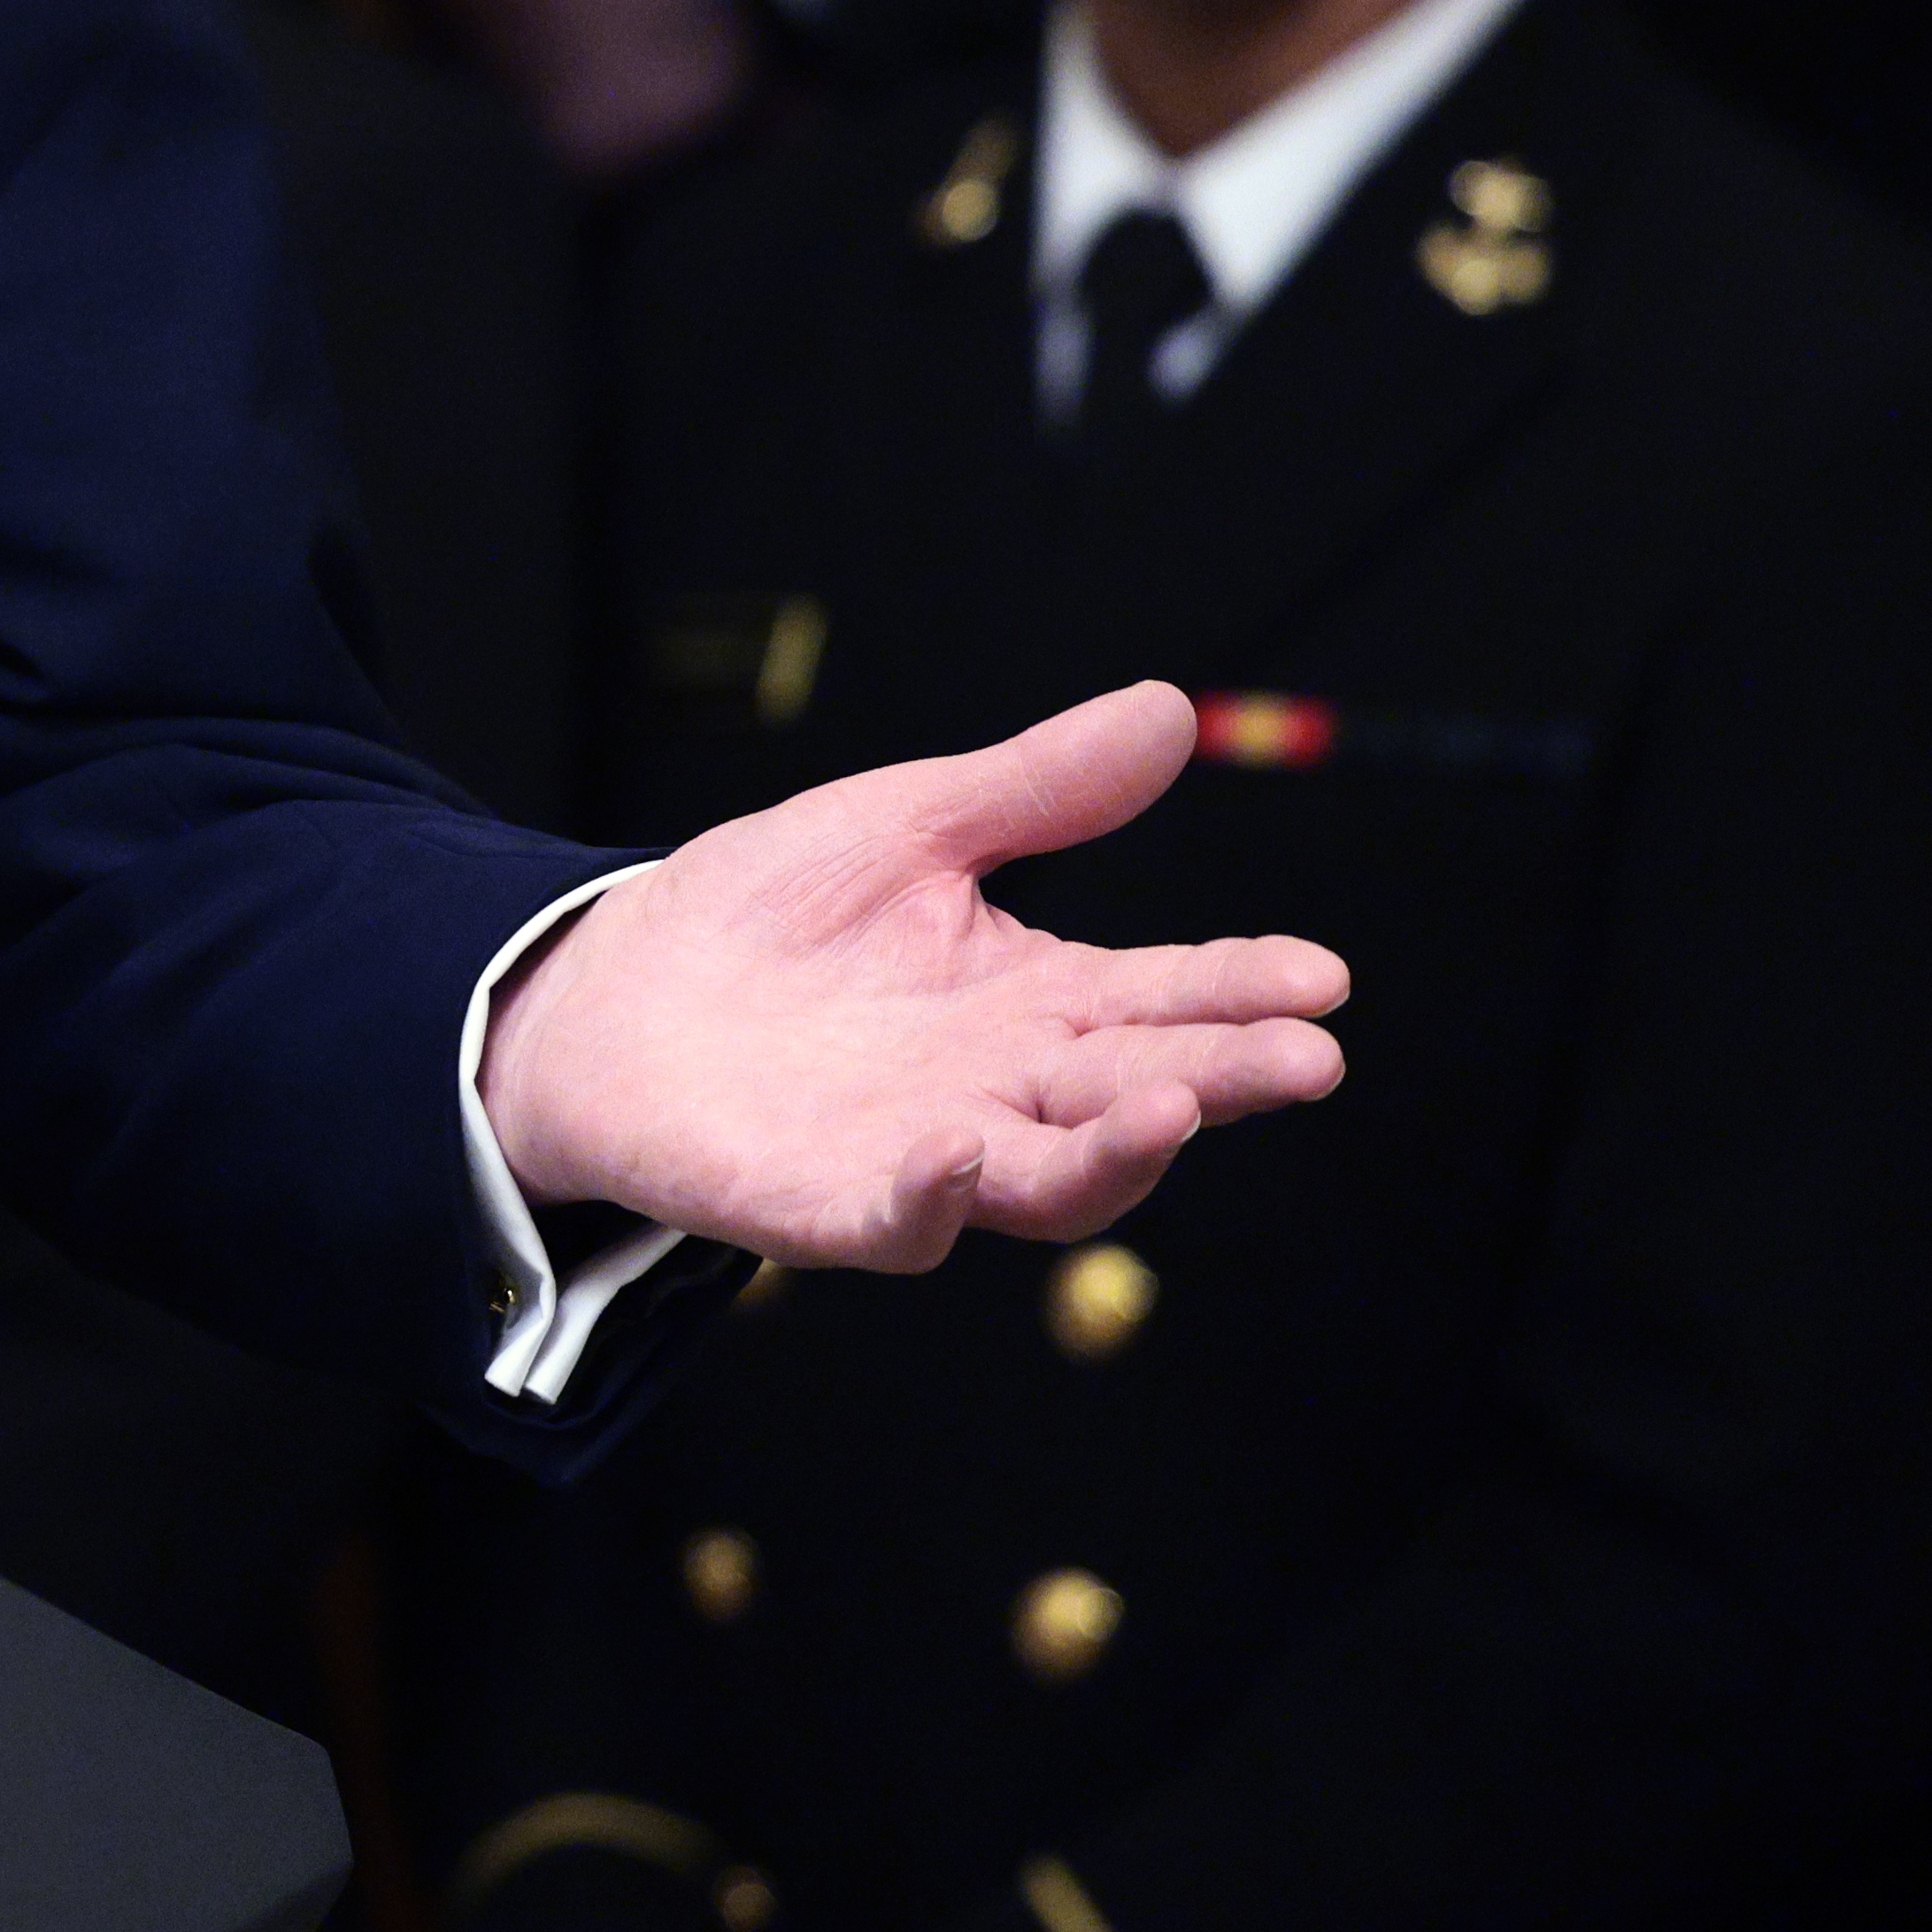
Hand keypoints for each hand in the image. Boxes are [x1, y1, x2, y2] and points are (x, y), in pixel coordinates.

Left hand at [489, 685, 1342, 1266]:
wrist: (606, 989)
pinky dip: (931, 1198)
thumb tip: (1170, 710)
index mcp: (1033, 998)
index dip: (1243, 988)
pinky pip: (895, 1222)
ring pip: (1047, 1183)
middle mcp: (999, 1089)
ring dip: (1116, 1155)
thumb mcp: (907, 826)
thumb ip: (1036, 789)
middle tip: (1311, 1056)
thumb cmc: (766, 913)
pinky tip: (957, 1154)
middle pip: (1135, 1092)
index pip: (1164, 995)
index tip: (1324, 973)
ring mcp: (920, 1156)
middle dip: (1225, 1076)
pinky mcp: (823, 1203)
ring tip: (1180, 1105)